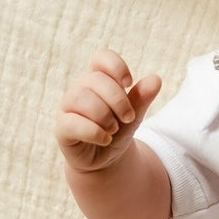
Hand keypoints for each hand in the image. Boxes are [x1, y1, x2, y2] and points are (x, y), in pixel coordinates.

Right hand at [56, 50, 162, 172]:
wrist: (107, 160)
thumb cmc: (118, 130)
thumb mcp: (134, 114)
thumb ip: (142, 97)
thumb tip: (156, 79)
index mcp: (98, 79)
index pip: (101, 58)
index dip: (116, 66)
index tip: (128, 83)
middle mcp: (80, 89)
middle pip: (95, 79)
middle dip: (118, 100)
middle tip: (129, 117)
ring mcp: (68, 108)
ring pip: (81, 98)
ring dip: (104, 115)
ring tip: (114, 129)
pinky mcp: (62, 128)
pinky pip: (72, 123)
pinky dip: (95, 132)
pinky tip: (106, 139)